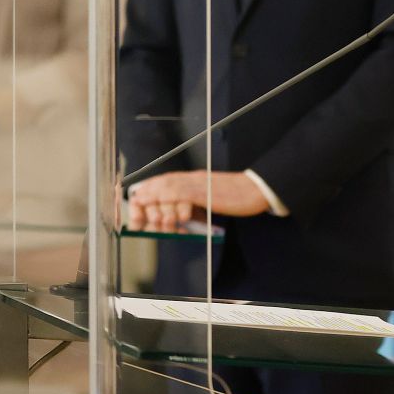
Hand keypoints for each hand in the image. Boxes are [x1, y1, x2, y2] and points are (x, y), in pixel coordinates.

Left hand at [126, 170, 267, 230]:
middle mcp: (193, 179)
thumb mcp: (210, 199)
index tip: (137, 200)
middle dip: (147, 195)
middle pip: (163, 183)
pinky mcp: (206, 192)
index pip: (165, 181)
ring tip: (150, 214)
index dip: (149, 189)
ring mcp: (199, 184)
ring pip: (169, 188)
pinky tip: (166, 210)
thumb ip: (194, 204)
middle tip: (137, 208)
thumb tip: (179, 215)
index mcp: (193, 180)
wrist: (256, 190)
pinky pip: (184, 194)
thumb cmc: (236, 196)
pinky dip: (172, 201)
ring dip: (156, 201)